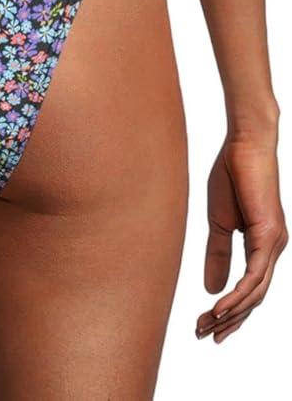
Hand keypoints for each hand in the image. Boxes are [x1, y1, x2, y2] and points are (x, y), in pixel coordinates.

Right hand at [196, 131, 287, 342]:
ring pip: (256, 293)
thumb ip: (218, 254)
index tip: (208, 327)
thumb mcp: (219, 223)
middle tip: (204, 335)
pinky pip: (255, 276)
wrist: (245, 143)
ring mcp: (275, 244)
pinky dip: (238, 295)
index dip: (230, 311)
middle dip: (229, 320)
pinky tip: (221, 307)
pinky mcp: (270, 236)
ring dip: (231, 313)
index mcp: (262, 246)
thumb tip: (212, 289)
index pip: (249, 289)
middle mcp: (273, 249)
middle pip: (254, 298)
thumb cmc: (233, 175)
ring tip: (208, 326)